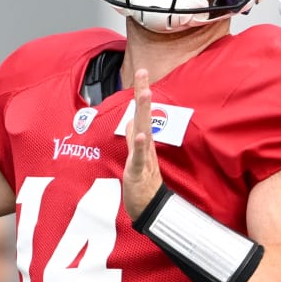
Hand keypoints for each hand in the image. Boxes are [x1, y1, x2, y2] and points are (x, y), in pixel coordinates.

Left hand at [122, 69, 162, 219]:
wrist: (149, 209)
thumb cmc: (143, 184)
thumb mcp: (136, 158)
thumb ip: (133, 139)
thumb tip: (131, 121)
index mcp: (144, 141)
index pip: (142, 113)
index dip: (141, 92)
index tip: (142, 71)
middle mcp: (146, 146)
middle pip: (145, 116)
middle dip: (143, 94)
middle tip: (143, 73)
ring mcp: (143, 158)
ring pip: (144, 131)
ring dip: (145, 113)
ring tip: (145, 94)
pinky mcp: (138, 172)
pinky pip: (139, 157)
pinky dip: (140, 145)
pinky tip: (140, 134)